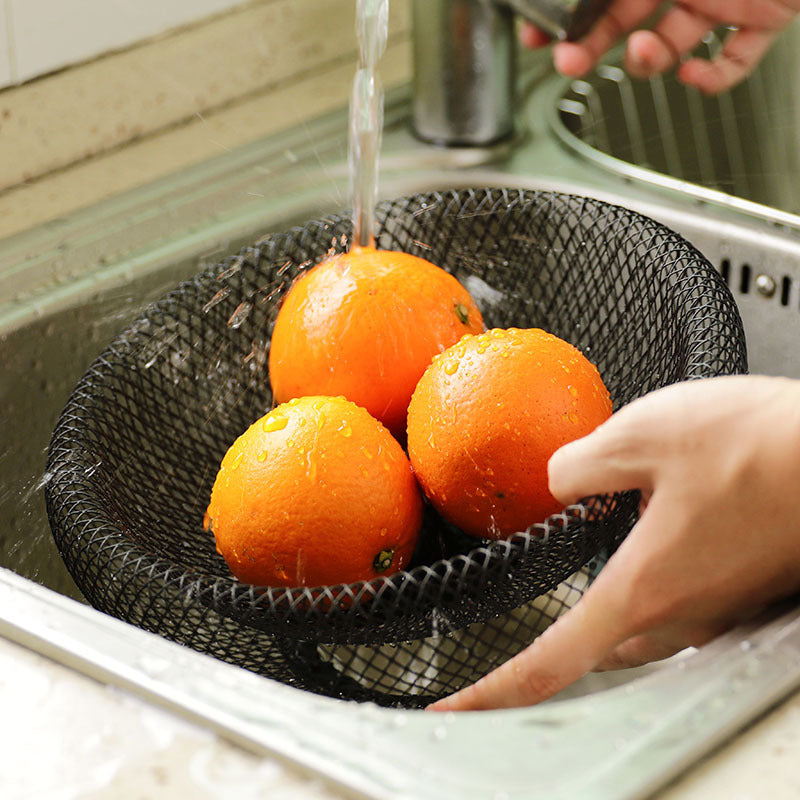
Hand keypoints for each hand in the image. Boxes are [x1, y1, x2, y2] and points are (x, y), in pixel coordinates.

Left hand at [429, 375, 799, 710]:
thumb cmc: (763, 446)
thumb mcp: (644, 434)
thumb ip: (582, 464)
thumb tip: (561, 481)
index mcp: (641, 587)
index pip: (550, 661)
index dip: (493, 692)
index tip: (454, 709)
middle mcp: (683, 612)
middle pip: (600, 645)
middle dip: (563, 636)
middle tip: (535, 621)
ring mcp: (722, 606)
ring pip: (645, 622)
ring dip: (614, 599)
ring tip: (601, 558)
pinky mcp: (750, 588)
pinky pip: (688, 597)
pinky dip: (658, 575)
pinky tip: (661, 531)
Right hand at [521, 0, 799, 93]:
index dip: (565, 15)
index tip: (539, 34)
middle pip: (623, 19)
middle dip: (589, 45)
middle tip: (568, 64)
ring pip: (668, 45)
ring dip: (647, 61)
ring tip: (644, 52)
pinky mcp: (762, 17)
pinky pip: (731, 62)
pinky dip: (713, 80)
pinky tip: (695, 76)